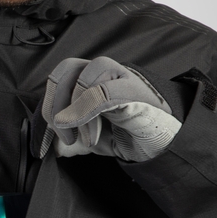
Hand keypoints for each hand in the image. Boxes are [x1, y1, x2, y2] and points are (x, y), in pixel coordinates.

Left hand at [36, 56, 181, 161]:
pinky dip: (86, 112)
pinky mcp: (136, 92)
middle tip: (62, 135)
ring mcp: (123, 78)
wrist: (169, 142)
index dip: (47, 103)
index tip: (47, 138)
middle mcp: (106, 72)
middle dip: (54, 104)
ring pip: (86, 76)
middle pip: (67, 69)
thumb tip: (55, 148)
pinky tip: (87, 137)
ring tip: (83, 140)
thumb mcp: (95, 138)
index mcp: (92, 79)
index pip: (59, 76)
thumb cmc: (132, 134)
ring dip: (75, 112)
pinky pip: (104, 92)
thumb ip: (73, 139)